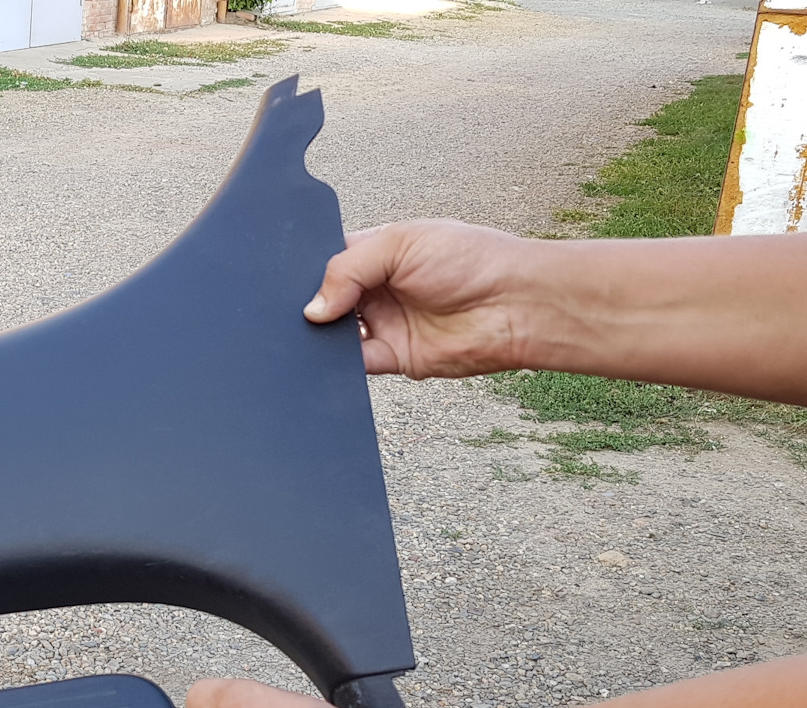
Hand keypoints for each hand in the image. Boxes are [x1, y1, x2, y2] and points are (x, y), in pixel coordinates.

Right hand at [304, 220, 541, 379]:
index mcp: (377, 252)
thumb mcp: (401, 243)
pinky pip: (353, 365)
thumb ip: (349, 269)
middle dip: (311, 303)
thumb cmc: (474, 260)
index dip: (307, 269)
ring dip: (320, 334)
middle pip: (325, 299)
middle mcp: (377, 289)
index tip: (290, 279)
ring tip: (318, 327)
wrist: (515, 304)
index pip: (327, 260)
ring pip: (333, 334)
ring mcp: (384, 323)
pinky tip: (332, 353)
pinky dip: (337, 364)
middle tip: (302, 305)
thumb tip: (313, 309)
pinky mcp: (393, 358)